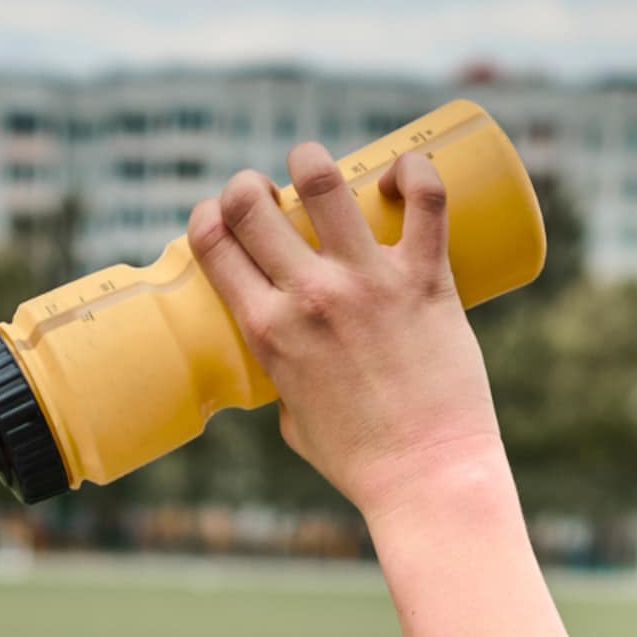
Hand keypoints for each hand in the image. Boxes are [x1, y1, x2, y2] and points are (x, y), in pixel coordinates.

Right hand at [186, 140, 503, 521]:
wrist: (426, 477)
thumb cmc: (359, 461)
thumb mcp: (294, 422)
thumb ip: (287, 382)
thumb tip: (292, 365)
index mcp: (266, 332)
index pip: (213, 243)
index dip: (210, 214)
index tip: (223, 217)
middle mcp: (309, 298)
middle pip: (253, 202)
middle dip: (251, 184)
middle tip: (270, 194)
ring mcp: (368, 282)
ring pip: (323, 179)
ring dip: (311, 159)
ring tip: (317, 167)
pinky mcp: (425, 278)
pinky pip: (425, 199)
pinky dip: (412, 171)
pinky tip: (401, 172)